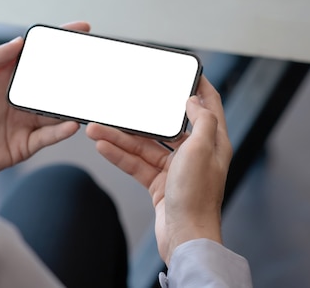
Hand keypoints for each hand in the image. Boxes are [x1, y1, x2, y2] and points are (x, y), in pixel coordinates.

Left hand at [0, 21, 90, 194]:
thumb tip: (19, 42)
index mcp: (2, 78)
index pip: (34, 55)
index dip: (56, 42)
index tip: (79, 30)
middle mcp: (16, 98)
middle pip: (51, 81)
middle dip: (74, 72)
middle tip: (92, 65)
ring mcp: (22, 121)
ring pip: (55, 109)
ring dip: (71, 103)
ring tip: (88, 96)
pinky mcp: (24, 144)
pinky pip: (49, 136)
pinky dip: (62, 130)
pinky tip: (71, 123)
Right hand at [86, 76, 232, 264]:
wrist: (184, 237)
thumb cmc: (197, 197)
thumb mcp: (201, 149)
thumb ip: (200, 120)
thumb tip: (193, 99)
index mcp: (212, 141)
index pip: (209, 105)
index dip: (199, 86)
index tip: (184, 72)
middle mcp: (195, 152)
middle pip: (166, 126)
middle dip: (141, 115)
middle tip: (123, 102)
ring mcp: (176, 168)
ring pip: (145, 145)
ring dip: (121, 137)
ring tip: (97, 128)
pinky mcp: (159, 183)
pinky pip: (137, 163)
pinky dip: (120, 155)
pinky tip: (103, 146)